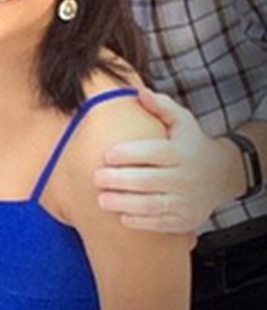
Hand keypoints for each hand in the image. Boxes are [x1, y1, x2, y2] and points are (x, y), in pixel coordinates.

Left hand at [94, 89, 239, 232]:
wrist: (220, 175)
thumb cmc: (189, 144)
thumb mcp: (182, 121)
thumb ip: (161, 106)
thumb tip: (140, 93)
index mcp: (180, 152)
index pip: (154, 153)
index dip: (129, 154)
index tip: (106, 154)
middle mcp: (185, 178)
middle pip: (149, 181)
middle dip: (120, 180)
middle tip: (96, 178)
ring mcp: (186, 201)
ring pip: (153, 205)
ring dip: (125, 204)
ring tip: (102, 199)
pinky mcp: (184, 219)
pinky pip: (161, 223)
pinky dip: (141, 222)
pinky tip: (122, 216)